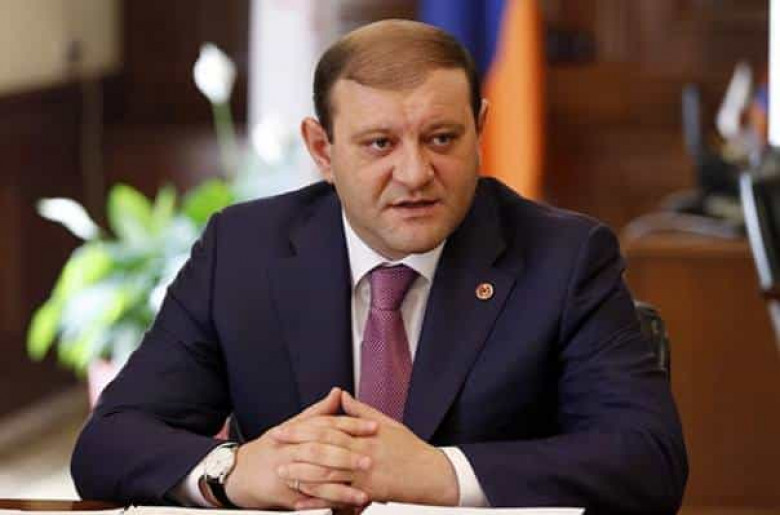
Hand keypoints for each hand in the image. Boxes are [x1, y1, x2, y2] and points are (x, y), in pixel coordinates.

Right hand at [224, 387, 377, 509]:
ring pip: (316, 480)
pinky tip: (346, 508)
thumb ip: (318, 412)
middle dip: (347, 457)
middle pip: (321, 452)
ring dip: (342, 488)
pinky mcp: (285, 496)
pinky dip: (329, 505)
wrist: (238, 473)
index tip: (374, 427)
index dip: (352, 425)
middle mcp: (291, 452)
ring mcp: (287, 475)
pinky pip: (310, 502)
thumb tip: (338, 392)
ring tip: (364, 492)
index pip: (327, 425)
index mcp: (296, 432)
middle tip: (370, 460)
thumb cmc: (269, 449)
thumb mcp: (292, 426)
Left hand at [278, 391, 458, 508]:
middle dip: (297, 446)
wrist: (433, 474)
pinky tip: (304, 501)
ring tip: (283, 472)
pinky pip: (340, 497)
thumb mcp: (388, 423)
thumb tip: (342, 396)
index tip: (285, 428)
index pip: (328, 427)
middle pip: (324, 448)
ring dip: (303, 473)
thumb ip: (361, 411)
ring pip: (328, 473)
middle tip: (276, 446)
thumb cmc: (411, 449)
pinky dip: (320, 500)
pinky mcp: (369, 492)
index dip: (304, 427)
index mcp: (365, 434)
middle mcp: (363, 452)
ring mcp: (366, 473)